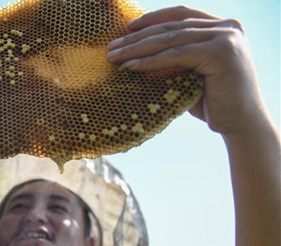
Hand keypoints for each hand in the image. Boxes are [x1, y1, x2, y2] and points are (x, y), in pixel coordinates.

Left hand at [106, 6, 266, 134]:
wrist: (240, 124)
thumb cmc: (213, 102)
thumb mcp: (190, 73)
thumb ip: (173, 58)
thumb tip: (135, 55)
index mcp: (222, 26)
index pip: (181, 15)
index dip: (152, 19)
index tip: (127, 28)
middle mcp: (227, 27)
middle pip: (172, 27)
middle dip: (138, 37)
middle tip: (111, 47)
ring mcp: (226, 37)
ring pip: (171, 39)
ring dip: (138, 48)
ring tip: (114, 57)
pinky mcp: (221, 53)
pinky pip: (176, 55)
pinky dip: (151, 61)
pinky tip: (131, 66)